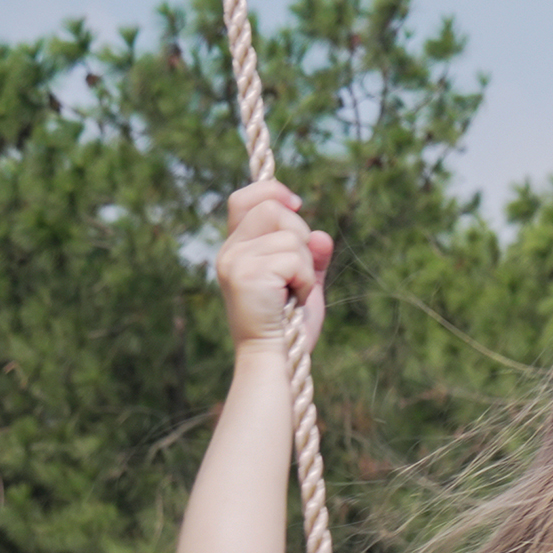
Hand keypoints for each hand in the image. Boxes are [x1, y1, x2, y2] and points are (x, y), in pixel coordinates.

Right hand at [213, 178, 331, 353]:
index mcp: (237, 249)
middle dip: (299, 235)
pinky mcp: (247, 274)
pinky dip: (305, 280)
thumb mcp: (303, 284)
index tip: (297, 204)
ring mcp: (235, 261)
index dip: (272, 191)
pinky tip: (292, 299)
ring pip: (290, 234)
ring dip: (305, 265)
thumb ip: (310, 256)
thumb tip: (321, 235)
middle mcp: (230, 252)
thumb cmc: (289, 327)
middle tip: (296, 274)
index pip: (244, 199)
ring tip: (292, 292)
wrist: (276, 361)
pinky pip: (295, 258)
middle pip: (273, 209)